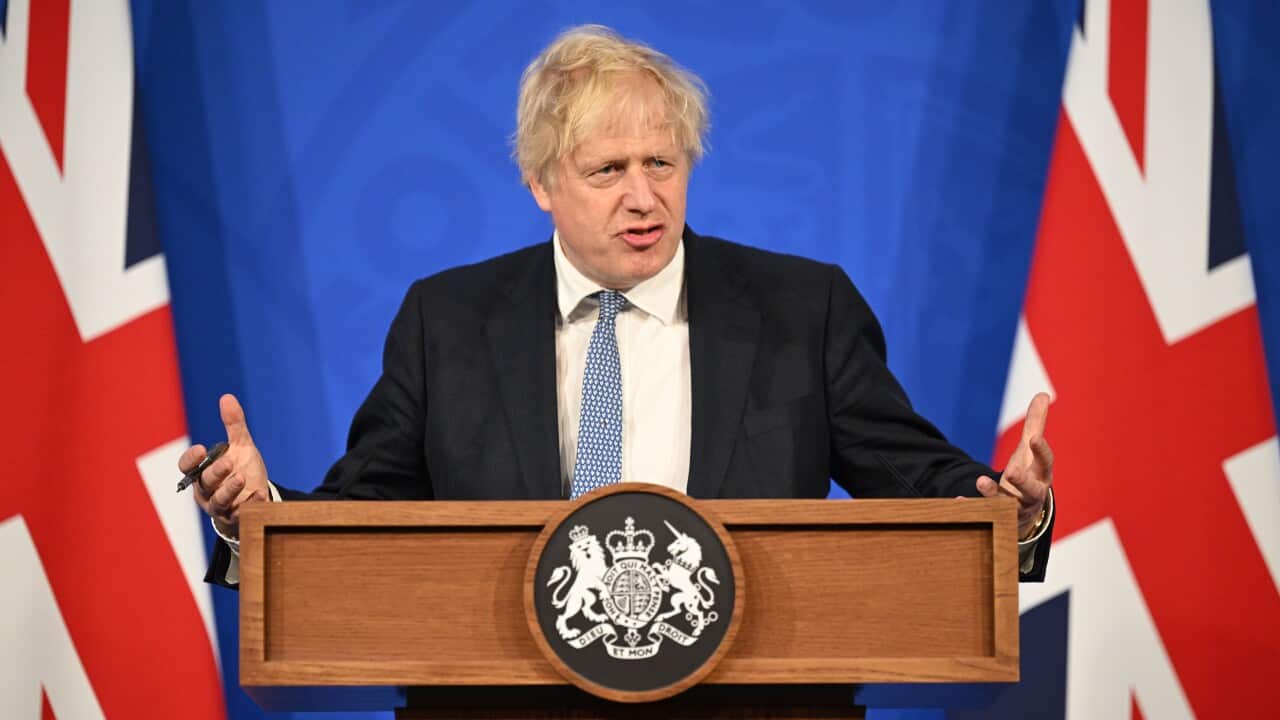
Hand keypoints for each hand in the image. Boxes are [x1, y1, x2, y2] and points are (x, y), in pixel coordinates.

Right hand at [178, 394, 271, 538]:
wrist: (257, 496)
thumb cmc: (242, 469)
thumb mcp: (241, 446)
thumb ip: (234, 425)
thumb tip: (227, 397)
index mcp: (202, 472)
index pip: (186, 467)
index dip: (190, 459)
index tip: (201, 449)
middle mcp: (207, 491)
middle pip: (204, 483)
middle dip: (215, 472)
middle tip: (228, 462)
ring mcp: (222, 507)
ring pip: (218, 502)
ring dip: (228, 490)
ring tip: (241, 477)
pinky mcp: (238, 518)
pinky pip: (241, 515)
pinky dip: (251, 505)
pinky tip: (260, 494)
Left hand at [977, 392, 1053, 539]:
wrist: (1026, 514)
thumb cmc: (1030, 475)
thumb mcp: (1031, 452)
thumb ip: (1035, 425)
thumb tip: (1042, 394)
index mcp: (1041, 476)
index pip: (1046, 463)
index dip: (1041, 451)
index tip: (1033, 438)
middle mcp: (1031, 495)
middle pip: (1030, 490)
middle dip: (1022, 480)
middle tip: (1012, 471)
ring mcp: (1014, 509)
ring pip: (1005, 505)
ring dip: (992, 494)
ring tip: (980, 480)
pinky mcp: (996, 518)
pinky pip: (984, 514)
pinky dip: (970, 508)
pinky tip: (957, 499)